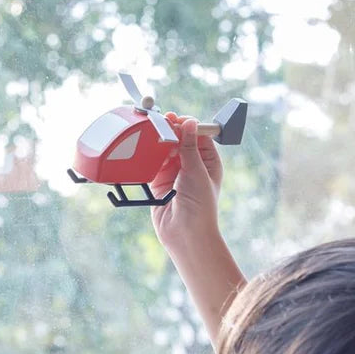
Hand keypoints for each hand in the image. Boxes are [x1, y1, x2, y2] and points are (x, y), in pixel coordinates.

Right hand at [149, 114, 223, 248]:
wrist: (186, 234)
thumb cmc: (200, 206)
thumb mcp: (197, 171)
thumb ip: (190, 146)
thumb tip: (190, 123)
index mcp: (208, 162)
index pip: (198, 136)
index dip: (188, 126)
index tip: (177, 119)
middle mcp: (192, 166)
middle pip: (180, 141)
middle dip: (170, 132)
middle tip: (160, 123)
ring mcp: (175, 174)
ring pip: (165, 151)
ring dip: (159, 143)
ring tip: (152, 134)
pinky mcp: (159, 183)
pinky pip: (152, 164)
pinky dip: (149, 156)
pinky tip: (145, 148)